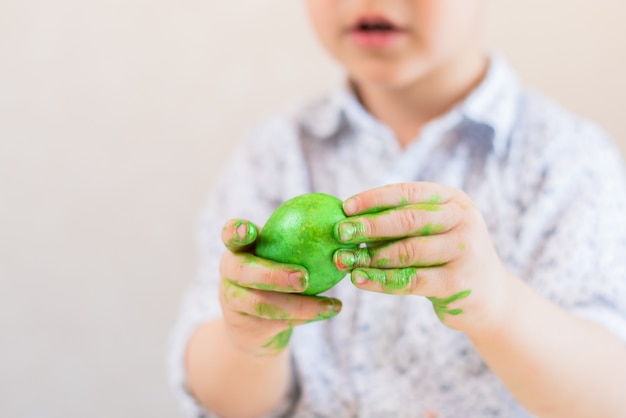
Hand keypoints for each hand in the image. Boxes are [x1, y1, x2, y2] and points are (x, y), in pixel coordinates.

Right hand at [219, 219, 341, 355]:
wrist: (254, 323)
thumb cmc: (275, 272)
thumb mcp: (280, 252)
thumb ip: (300, 234)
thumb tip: (343, 216)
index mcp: (237, 249)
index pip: (231, 235)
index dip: (236, 232)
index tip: (249, 230)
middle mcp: (229, 273)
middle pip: (244, 272)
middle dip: (272, 275)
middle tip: (303, 277)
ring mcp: (234, 302)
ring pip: (262, 303)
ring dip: (299, 305)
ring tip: (328, 303)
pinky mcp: (246, 327)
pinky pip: (279, 321)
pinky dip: (308, 315)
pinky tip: (333, 309)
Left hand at [332, 183, 514, 335]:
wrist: (490, 297)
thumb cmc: (448, 257)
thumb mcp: (436, 230)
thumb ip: (404, 221)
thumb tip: (350, 217)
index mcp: (453, 200)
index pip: (408, 192)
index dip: (374, 198)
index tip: (345, 207)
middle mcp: (463, 221)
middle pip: (407, 220)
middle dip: (369, 226)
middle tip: (340, 232)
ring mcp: (463, 252)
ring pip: (407, 251)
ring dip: (370, 256)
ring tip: (343, 259)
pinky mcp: (456, 283)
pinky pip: (410, 280)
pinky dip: (380, 280)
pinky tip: (358, 279)